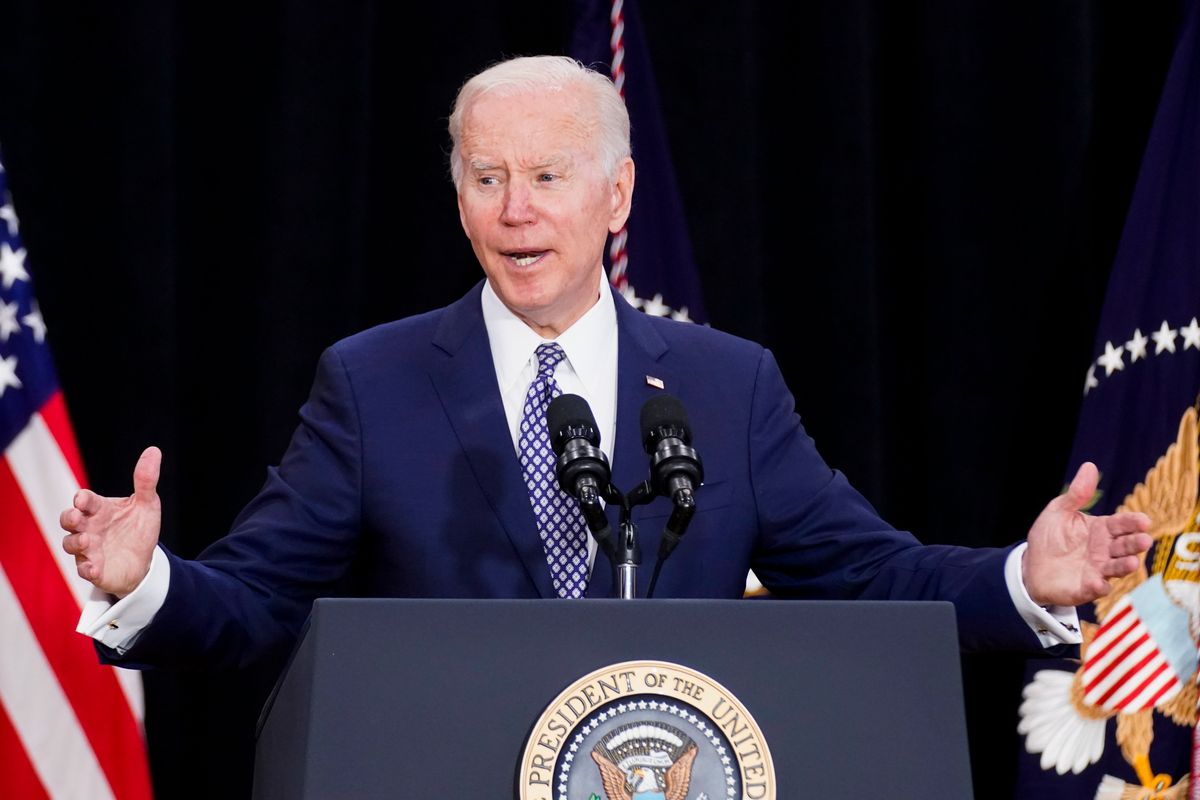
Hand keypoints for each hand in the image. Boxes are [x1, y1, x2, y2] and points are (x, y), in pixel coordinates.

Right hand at [60, 446, 162, 597]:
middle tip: (75, 517)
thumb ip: (146, 480)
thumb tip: (154, 450)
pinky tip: (93, 568)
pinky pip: (84, 570)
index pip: (85, 500)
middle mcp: (88, 528)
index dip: (82, 499)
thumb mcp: (146, 503)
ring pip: (70, 544)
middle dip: (69, 518)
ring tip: (86, 540)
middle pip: (69, 520)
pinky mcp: (94, 569)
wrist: (144, 561)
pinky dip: (86, 569)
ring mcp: (88, 549)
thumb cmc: (138, 528)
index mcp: (100, 509)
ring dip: (75, 542)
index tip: (83, 499)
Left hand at [1022, 461, 1151, 606]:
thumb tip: (1090, 466)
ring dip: (1125, 566)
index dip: (1133, 523)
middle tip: (1144, 540)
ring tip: (1132, 562)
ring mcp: (1097, 570)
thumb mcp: (1059, 511)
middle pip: (1125, 546)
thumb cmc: (1049, 537)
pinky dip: (1099, 586)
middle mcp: (1104, 551)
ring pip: (1116, 568)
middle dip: (1135, 543)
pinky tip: (1100, 583)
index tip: (1143, 520)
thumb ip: (1076, 493)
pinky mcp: (1085, 588)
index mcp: (1101, 530)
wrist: (1030, 565)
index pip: (1121, 524)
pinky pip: (1096, 588)